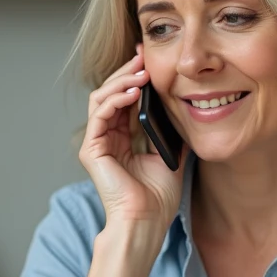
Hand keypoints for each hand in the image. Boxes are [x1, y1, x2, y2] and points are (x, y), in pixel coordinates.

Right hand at [79, 43, 185, 228]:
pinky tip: (133, 91)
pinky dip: (116, 98)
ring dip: (121, 81)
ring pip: (102, 98)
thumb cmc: (158, 198)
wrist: (147, 221)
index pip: (125, 99)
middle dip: (127, 71)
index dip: (136, 77)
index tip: (151, 59)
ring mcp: (97, 143)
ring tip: (141, 71)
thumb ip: (170, 131)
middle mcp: (107, 138)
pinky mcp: (91, 150)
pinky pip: (100, 114)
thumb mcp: (171, 155)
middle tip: (144, 55)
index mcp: (123, 139)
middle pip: (111, 93)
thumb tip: (185, 106)